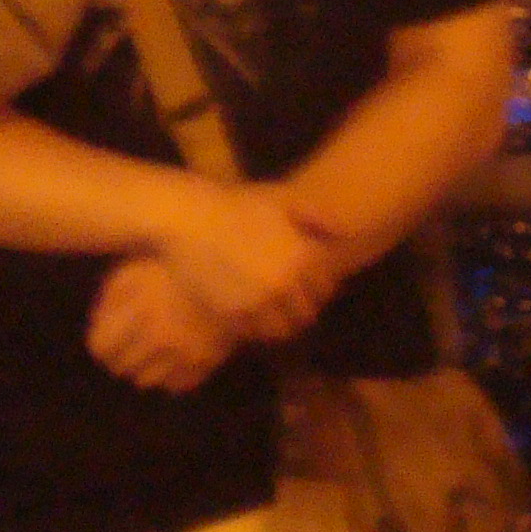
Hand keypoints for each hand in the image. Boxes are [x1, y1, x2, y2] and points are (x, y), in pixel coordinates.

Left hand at [89, 253, 236, 393]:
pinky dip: (171, 374)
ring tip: (153, 348)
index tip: (107, 338)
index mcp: (139, 309)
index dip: (101, 344)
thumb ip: (111, 298)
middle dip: (121, 356)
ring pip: (146, 381)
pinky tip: (175, 354)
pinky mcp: (205, 365)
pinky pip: (175, 385)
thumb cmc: (174, 268)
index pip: (101, 347)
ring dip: (145, 367)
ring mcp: (184, 354)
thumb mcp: (136, 271)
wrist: (231, 275)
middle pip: (122, 368)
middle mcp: (160, 338)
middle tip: (131, 343)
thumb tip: (98, 328)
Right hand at [153, 182, 341, 342]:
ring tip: (269, 309)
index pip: (326, 285)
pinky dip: (256, 327)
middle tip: (288, 298)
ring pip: (284, 328)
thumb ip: (313, 215)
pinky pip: (255, 332)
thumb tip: (342, 232)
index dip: (319, 284)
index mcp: (302, 256)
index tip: (307, 281)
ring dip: (281, 322)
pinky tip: (248, 311)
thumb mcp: (279, 198)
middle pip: (307, 311)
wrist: (188, 219)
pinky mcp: (235, 316)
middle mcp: (286, 283)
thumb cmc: (235, 204)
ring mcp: (260, 303)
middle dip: (302, 306)